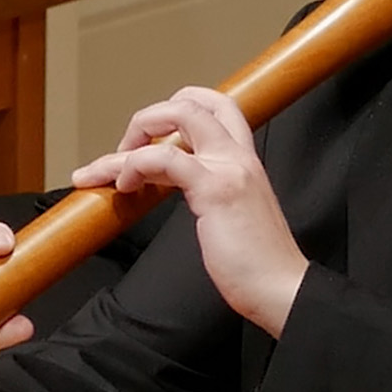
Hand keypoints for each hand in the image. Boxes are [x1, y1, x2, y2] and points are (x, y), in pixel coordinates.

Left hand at [72, 85, 304, 334]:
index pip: (216, 107)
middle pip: (193, 101)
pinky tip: (124, 187)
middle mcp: (238, 156)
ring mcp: (229, 169)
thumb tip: (173, 183)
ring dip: (132, 137)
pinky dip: (134, 166)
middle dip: (149, 117)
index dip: (176, 110)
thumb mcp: (232, 212)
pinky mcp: (215, 190)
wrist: (282, 289)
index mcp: (244, 160)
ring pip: (178, 116)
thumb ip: (211, 190)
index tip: (150, 141)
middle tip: (126, 149)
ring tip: (109, 168)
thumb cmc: (256, 262)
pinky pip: (165, 158)